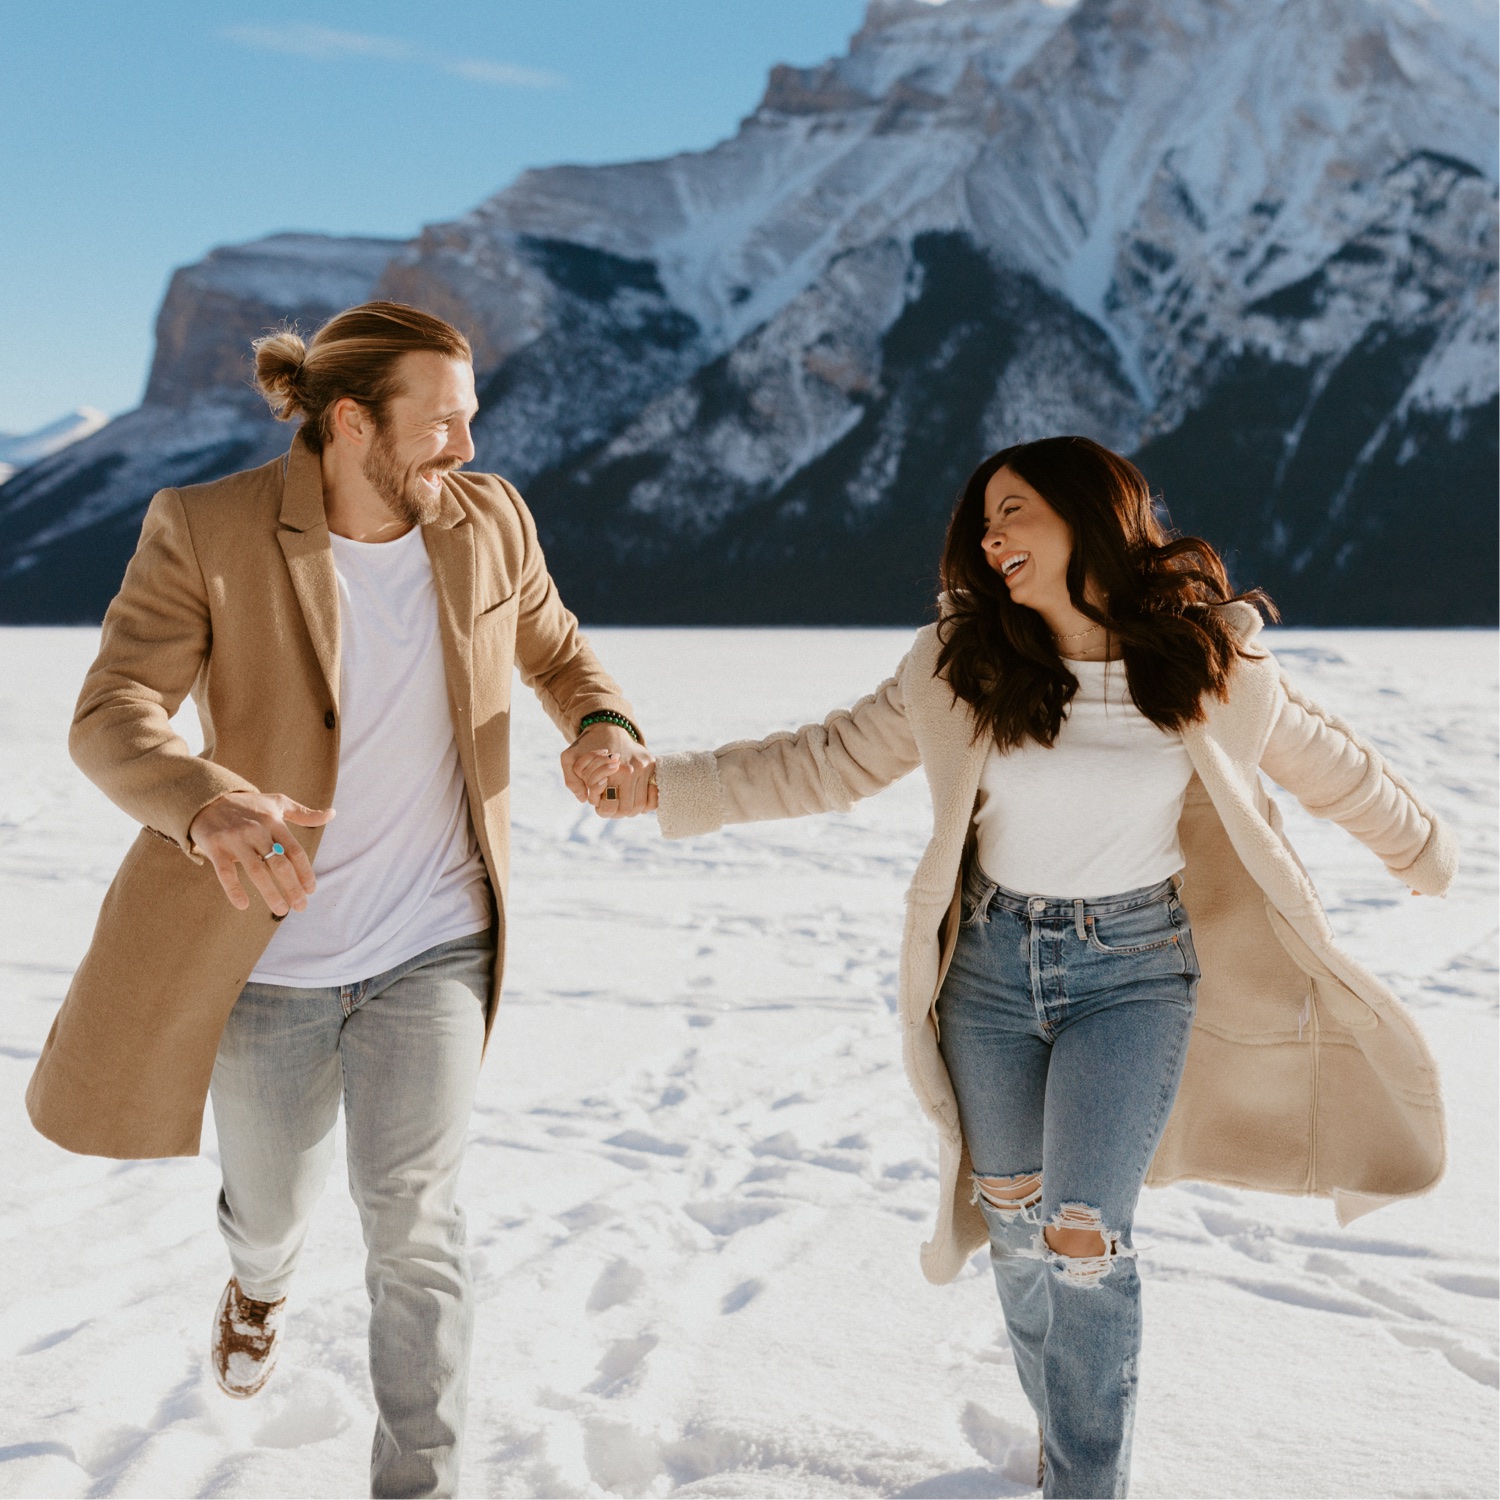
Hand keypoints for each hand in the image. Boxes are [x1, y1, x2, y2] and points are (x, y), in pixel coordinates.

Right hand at [188, 791, 334, 914]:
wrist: (206, 798)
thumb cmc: (247, 806)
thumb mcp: (277, 803)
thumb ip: (303, 813)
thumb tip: (332, 814)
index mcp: (273, 822)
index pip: (295, 851)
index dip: (305, 872)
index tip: (311, 890)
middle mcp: (256, 831)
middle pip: (279, 864)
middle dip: (292, 887)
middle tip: (301, 906)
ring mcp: (235, 839)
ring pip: (256, 871)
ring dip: (270, 893)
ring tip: (282, 910)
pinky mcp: (215, 847)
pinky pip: (225, 872)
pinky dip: (234, 889)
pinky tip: (243, 905)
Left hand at [560, 723, 654, 815]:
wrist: (609, 726)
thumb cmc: (587, 745)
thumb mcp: (570, 758)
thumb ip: (572, 781)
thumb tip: (584, 799)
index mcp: (611, 770)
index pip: (609, 806)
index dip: (602, 810)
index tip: (599, 804)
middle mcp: (631, 770)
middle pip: (627, 810)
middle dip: (616, 812)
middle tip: (611, 807)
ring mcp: (645, 768)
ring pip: (641, 806)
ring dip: (630, 810)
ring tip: (621, 804)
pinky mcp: (653, 765)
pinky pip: (654, 795)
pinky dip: (647, 804)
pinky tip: (636, 800)